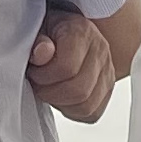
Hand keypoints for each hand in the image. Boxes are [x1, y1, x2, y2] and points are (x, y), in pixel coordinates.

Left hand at [28, 6, 118, 122]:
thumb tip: (42, 53)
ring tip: (49, 90)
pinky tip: (61, 98)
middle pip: (79, 90)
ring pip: (87, 106)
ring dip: (61, 104)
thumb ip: (37, 42)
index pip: (67, 68)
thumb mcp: (37, 29)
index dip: (43, 76)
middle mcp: (100, 51)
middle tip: (38, 84)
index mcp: (82, 32)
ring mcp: (107, 71)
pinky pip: (92, 112)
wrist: (62, 31)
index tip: (33, 72)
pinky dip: (73, 111)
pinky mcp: (107, 88)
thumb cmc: (48, 31)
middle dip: (50, 93)